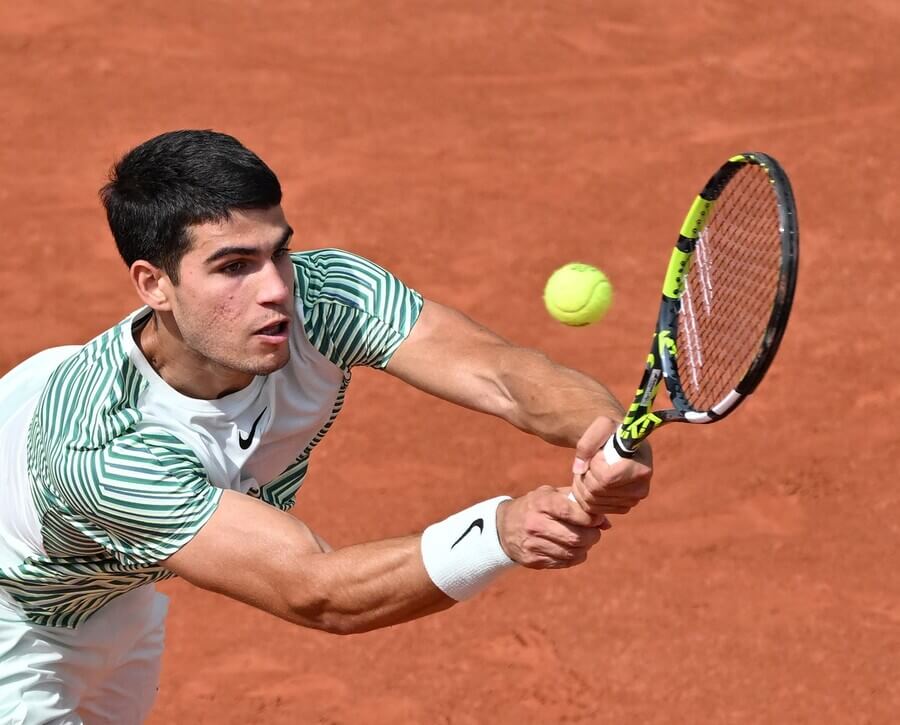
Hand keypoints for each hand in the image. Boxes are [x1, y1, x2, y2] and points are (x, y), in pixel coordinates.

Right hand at [495, 486, 609, 568]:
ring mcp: (533, 545)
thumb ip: (577, 502)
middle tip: (595, 532)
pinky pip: (563, 563)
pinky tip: (574, 549)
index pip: (569, 511)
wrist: (503, 527)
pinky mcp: (533, 561)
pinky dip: (575, 557)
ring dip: (585, 548)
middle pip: (574, 537)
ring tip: (585, 540)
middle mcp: (534, 524)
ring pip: (571, 553)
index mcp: (540, 503)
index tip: (597, 519)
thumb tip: (606, 522)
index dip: (589, 517)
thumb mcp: (550, 494)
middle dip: (592, 536)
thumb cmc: (535, 506)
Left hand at [569, 416, 652, 515]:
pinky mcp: (621, 508)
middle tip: (589, 461)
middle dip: (585, 474)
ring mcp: (632, 501)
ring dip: (581, 484)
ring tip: (589, 468)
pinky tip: (588, 479)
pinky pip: (592, 509)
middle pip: (597, 491)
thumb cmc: (612, 431)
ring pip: (592, 501)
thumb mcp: (602, 425)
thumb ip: (587, 443)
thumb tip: (579, 470)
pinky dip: (583, 495)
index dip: (594, 465)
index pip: (607, 478)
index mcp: (642, 468)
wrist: (619, 442)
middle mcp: (641, 489)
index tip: (599, 452)